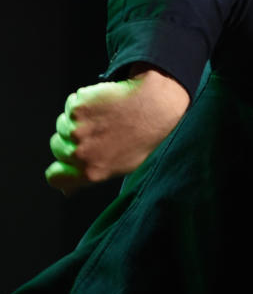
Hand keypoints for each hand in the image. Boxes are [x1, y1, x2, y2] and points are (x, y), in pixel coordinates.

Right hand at [46, 65, 189, 193]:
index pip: (54, 177)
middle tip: (99, 132)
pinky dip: (83, 102)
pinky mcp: (77, 108)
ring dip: (78, 120)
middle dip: (72, 140)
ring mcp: (76, 130)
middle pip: (56, 147)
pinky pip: (70, 105)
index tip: (70, 160)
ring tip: (105, 118)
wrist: (157, 108)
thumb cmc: (144, 139)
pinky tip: (104, 104)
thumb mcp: (123, 167)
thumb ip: (91, 177)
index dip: (61, 168)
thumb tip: (67, 191)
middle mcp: (80, 154)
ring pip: (63, 124)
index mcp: (91, 173)